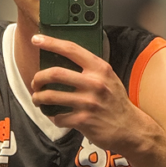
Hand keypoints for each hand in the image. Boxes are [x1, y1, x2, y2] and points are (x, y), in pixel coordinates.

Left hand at [31, 33, 143, 152]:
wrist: (130, 127)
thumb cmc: (115, 101)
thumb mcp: (108, 78)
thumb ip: (90, 69)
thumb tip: (62, 60)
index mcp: (100, 68)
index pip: (71, 49)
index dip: (51, 43)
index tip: (37, 39)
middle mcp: (94, 83)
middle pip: (55, 73)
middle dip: (38, 78)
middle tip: (35, 83)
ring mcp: (88, 103)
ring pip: (51, 96)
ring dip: (39, 98)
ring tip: (38, 99)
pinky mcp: (84, 120)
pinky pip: (58, 117)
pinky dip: (52, 117)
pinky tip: (55, 115)